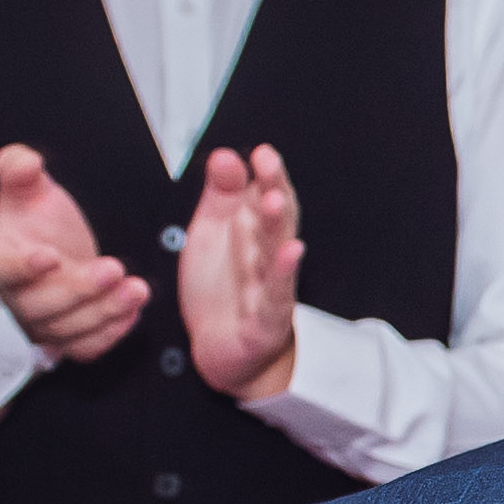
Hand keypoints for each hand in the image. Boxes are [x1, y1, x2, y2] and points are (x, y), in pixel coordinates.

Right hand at [0, 145, 153, 364]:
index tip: (50, 256)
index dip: (23, 266)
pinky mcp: (68, 338)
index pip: (4, 269)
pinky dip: (111, 333)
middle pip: (42, 305)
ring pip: (68, 329)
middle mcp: (18, 299)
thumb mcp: (27, 191)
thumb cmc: (34, 225)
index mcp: (0, 261)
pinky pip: (86, 347)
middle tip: (113, 268)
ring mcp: (43, 324)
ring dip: (105, 311)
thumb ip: (19, 170)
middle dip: (80, 289)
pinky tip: (133, 309)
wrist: (50, 256)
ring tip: (136, 288)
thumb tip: (24, 160)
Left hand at [180, 145, 304, 400]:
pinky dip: (282, 274)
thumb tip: (226, 156)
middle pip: (274, 219)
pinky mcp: (266, 320)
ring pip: (275, 253)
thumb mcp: (213, 233)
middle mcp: (267, 256)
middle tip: (267, 162)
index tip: (261, 153)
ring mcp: (270, 288)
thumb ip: (221, 194)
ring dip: (276, 226)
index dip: (266, 175)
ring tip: (273, 200)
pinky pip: (275, 295)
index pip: (265, 197)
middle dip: (273, 189)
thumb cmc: (223, 289)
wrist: (221, 350)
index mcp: (255, 232)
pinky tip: (290, 252)